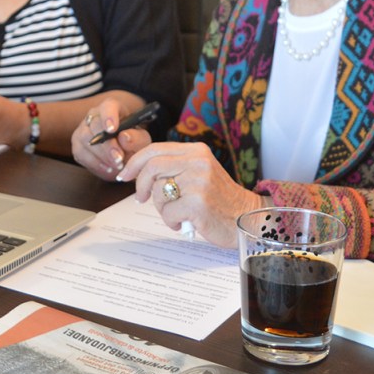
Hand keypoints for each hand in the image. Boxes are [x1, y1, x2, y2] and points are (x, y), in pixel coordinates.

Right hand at [71, 100, 151, 179]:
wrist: (123, 148)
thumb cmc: (132, 139)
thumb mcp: (141, 139)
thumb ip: (137, 138)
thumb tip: (125, 137)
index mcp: (111, 107)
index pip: (107, 107)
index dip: (109, 117)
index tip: (113, 130)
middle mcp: (93, 116)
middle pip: (95, 126)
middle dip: (107, 145)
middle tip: (119, 159)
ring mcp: (82, 129)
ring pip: (85, 140)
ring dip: (102, 156)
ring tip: (117, 166)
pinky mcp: (77, 145)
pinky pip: (80, 154)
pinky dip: (95, 164)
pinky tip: (108, 169)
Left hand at [115, 141, 265, 247]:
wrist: (248, 218)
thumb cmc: (218, 199)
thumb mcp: (199, 172)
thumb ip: (175, 166)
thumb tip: (138, 171)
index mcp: (196, 151)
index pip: (155, 149)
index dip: (135, 162)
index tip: (124, 174)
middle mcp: (198, 162)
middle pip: (151, 167)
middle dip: (140, 185)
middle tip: (141, 198)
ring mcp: (198, 182)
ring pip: (158, 192)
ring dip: (162, 208)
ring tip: (177, 213)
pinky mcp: (198, 204)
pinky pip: (168, 213)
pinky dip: (171, 222)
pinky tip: (184, 223)